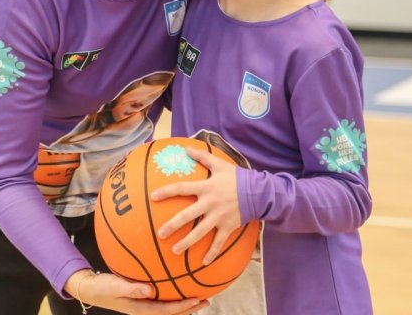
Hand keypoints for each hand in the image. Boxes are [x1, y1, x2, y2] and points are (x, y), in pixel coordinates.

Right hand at [64, 269, 207, 313]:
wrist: (92, 289)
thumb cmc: (103, 288)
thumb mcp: (115, 286)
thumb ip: (131, 288)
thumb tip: (149, 290)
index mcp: (141, 309)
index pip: (167, 311)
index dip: (183, 307)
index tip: (197, 300)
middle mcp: (146, 308)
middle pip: (172, 311)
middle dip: (190, 307)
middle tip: (207, 300)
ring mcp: (144, 303)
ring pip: (169, 304)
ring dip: (184, 301)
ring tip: (199, 294)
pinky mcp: (142, 296)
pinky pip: (162, 296)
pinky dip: (172, 290)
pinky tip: (178, 280)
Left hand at [151, 147, 240, 265]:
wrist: (258, 192)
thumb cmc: (236, 177)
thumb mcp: (220, 164)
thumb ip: (202, 156)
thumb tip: (186, 148)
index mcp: (206, 188)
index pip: (182, 188)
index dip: (167, 191)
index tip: (153, 196)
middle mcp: (210, 204)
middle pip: (187, 216)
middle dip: (173, 225)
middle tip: (160, 234)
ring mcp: (219, 217)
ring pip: (200, 233)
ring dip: (186, 242)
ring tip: (174, 251)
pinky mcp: (228, 227)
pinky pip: (218, 242)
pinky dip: (211, 253)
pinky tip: (203, 263)